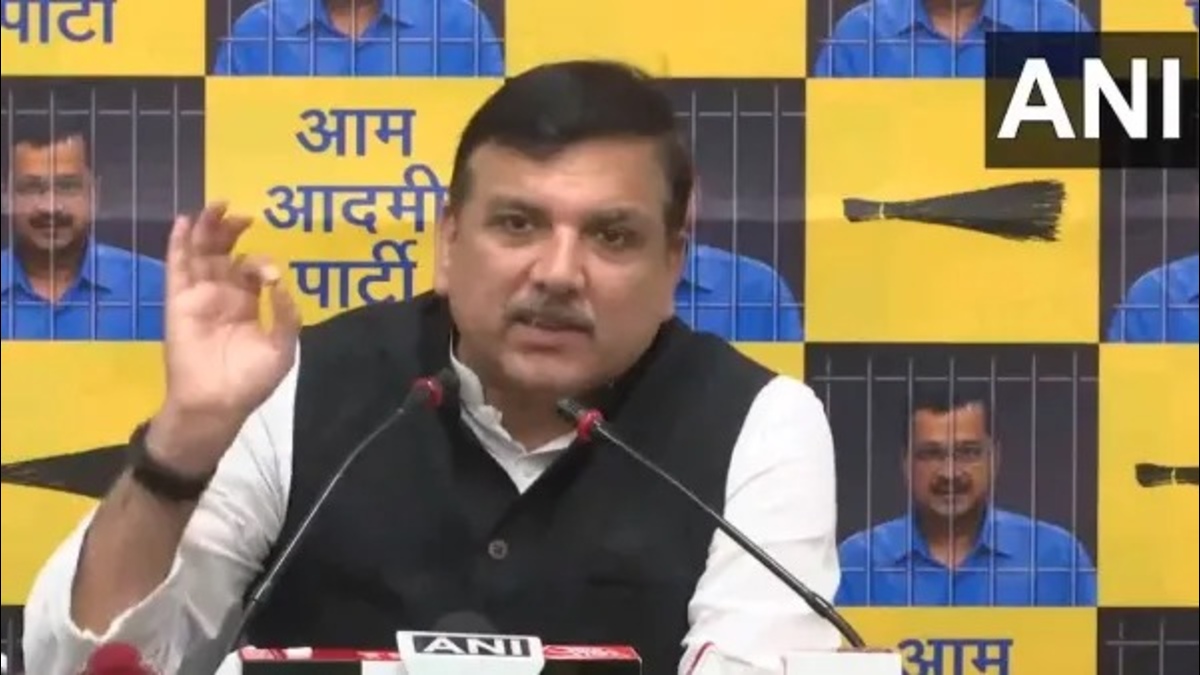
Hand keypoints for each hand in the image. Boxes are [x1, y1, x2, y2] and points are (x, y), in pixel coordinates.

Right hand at [149, 202, 300, 472]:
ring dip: (207, 229)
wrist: (216, 403)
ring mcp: (198, 296)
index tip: (269, 276)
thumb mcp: (280, 348)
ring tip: (216, 205)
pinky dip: (179, 245)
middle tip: (242, 214)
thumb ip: (285, 315)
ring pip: (200, 254)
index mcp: (246, 303)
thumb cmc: (250, 381)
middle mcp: (222, 295)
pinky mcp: (178, 302)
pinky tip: (185, 222)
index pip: (251, 269)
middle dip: (231, 231)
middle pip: (224, 252)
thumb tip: (281, 284)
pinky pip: (177, 269)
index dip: (260, 264)